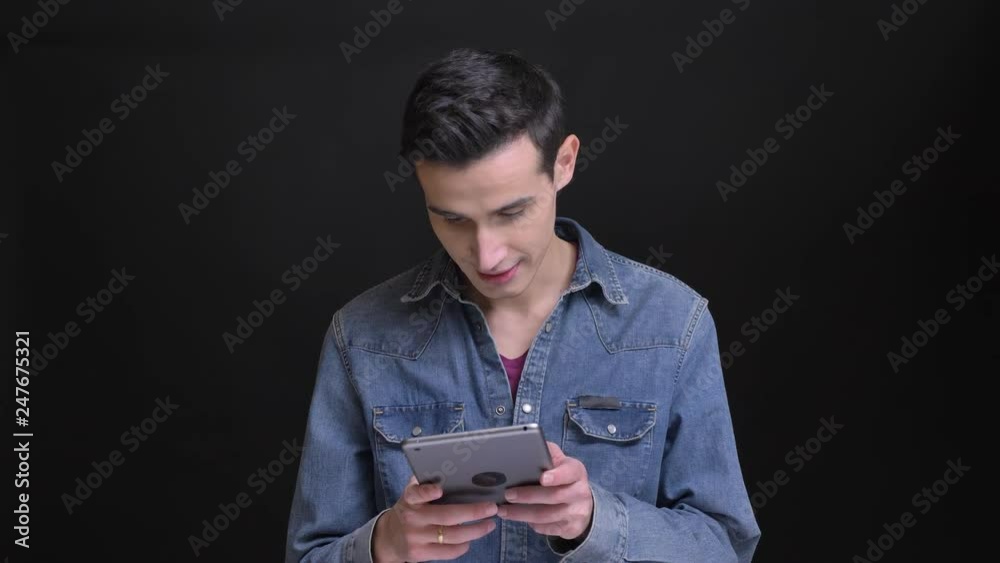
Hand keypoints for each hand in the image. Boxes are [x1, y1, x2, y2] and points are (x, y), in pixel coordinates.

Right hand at [372, 475, 498, 562]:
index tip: (439, 489)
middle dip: (473, 512)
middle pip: (446, 517)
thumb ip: (426, 483)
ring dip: (475, 531)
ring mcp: (416, 538)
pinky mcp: (420, 554)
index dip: (427, 492)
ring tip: (489, 524)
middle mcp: (412, 518)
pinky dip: (463, 545)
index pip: (416, 493)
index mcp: (410, 499)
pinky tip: (471, 538)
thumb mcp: (412, 494)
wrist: (389, 537)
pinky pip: (448, 551)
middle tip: (491, 507)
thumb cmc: (410, 509)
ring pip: (452, 536)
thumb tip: (452, 469)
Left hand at [495, 441, 594, 541]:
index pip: (569, 473)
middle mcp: (580, 492)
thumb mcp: (561, 463)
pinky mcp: (570, 528)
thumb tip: (527, 445)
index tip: (542, 478)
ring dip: (522, 514)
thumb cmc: (565, 478)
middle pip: (553, 496)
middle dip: (528, 496)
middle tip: (508, 494)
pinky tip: (516, 518)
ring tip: (503, 510)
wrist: (583, 504)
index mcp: (576, 472)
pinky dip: (530, 524)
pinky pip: (546, 528)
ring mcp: (576, 513)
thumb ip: (548, 454)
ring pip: (546, 516)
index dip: (556, 476)